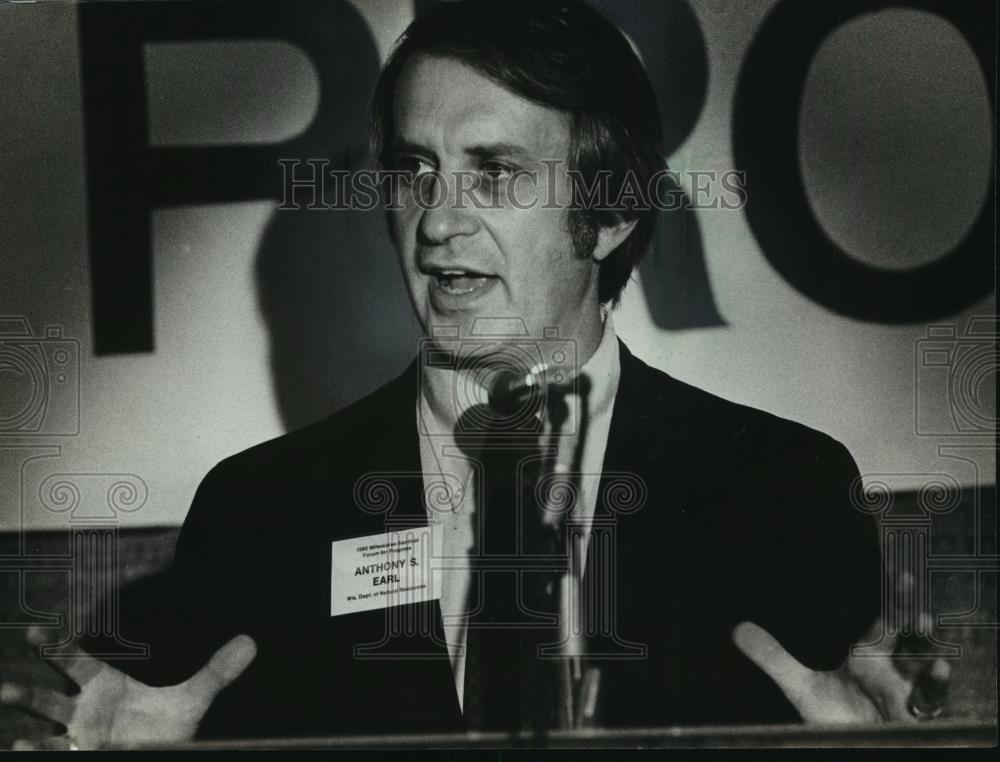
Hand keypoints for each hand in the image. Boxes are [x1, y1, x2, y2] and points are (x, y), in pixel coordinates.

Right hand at [2, 626, 256, 749]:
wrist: (157, 752)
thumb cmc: (165, 731)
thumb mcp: (192, 702)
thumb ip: (217, 672)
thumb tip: (250, 643)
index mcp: (102, 687)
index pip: (73, 661)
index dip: (55, 646)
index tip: (35, 630)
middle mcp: (81, 710)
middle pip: (46, 695)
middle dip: (26, 690)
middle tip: (6, 684)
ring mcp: (74, 736)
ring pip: (40, 726)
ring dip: (21, 722)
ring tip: (5, 703)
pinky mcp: (74, 755)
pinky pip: (47, 753)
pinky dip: (33, 751)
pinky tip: (19, 747)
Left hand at [732, 573, 951, 722]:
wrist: (851, 748)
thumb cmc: (835, 720)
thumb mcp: (801, 687)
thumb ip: (774, 658)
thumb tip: (738, 629)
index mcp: (870, 657)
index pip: (885, 620)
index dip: (894, 598)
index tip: (902, 574)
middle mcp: (894, 670)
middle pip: (912, 638)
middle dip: (917, 620)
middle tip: (917, 604)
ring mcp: (910, 693)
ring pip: (928, 667)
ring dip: (931, 652)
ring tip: (930, 633)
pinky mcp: (919, 717)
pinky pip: (935, 700)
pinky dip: (939, 685)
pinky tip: (941, 669)